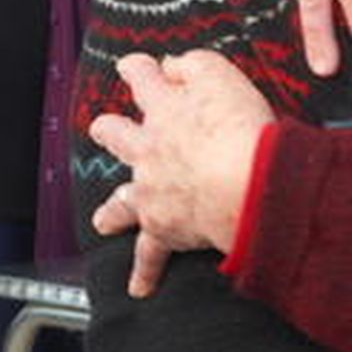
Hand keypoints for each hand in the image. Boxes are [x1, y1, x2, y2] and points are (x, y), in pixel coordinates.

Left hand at [89, 51, 275, 296]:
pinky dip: (145, 272)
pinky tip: (139, 287)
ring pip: (122, 198)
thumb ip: (193, 65)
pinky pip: (149, 255)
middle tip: (105, 129)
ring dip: (114, 208)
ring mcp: (151, 189)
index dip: (138, 69)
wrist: (246, 184)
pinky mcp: (163, 227)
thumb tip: (171, 64)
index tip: (135, 67)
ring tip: (105, 217)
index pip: (143, 78)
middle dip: (110, 130)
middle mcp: (151, 147)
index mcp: (166, 107)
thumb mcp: (221, 75)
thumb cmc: (241, 129)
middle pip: (118, 134)